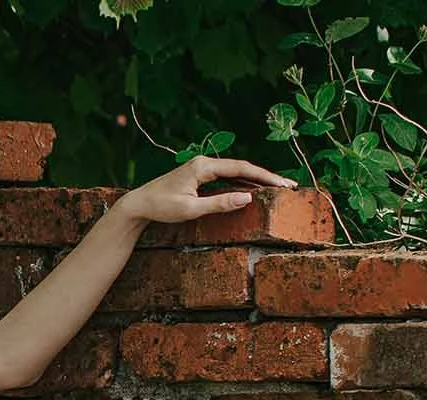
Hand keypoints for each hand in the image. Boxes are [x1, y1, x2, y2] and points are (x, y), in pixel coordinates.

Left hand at [118, 154, 298, 227]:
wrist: (139, 203)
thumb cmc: (161, 207)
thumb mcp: (191, 210)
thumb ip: (220, 204)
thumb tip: (247, 199)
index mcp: (204, 166)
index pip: (241, 169)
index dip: (264, 176)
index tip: (282, 183)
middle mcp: (204, 163)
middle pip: (241, 168)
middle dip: (265, 176)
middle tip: (288, 185)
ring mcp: (202, 168)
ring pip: (234, 172)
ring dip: (255, 179)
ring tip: (276, 186)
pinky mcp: (198, 176)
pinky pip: (225, 177)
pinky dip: (241, 182)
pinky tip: (253, 189)